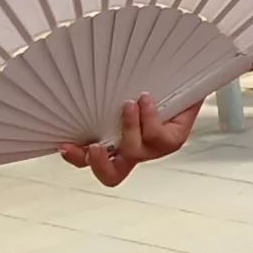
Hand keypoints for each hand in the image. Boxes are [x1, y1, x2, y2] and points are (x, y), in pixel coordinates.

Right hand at [59, 93, 199, 187]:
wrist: (188, 78)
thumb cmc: (151, 87)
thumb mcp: (120, 92)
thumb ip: (100, 96)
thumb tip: (73, 81)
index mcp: (116, 144)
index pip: (91, 161)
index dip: (77, 159)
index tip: (64, 145)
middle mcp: (134, 151)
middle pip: (112, 175)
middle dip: (99, 164)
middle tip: (94, 147)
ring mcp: (154, 149)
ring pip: (134, 151)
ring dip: (128, 127)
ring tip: (129, 104)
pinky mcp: (173, 140)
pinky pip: (158, 138)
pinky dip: (149, 118)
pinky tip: (146, 100)